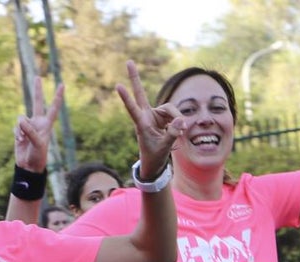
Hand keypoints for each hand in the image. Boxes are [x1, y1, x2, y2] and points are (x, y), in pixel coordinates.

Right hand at [13, 77, 62, 173]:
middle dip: (37, 90)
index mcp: (47, 124)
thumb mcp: (37, 144)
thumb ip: (30, 131)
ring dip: (20, 128)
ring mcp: (28, 126)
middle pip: (36, 102)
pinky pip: (15, 127)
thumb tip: (21, 120)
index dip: (57, 96)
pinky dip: (16, 133)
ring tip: (23, 139)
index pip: (53, 108)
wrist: (28, 166)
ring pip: (21, 118)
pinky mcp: (19, 131)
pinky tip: (20, 141)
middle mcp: (38, 122)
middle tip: (38, 77)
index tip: (62, 85)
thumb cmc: (38, 156)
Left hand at [116, 60, 185, 177]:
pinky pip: (175, 115)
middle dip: (135, 78)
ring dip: (177, 119)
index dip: (126, 98)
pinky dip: (179, 123)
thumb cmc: (155, 156)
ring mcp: (154, 115)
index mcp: (141, 124)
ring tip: (181, 133)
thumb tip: (181, 120)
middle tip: (128, 61)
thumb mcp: (164, 147)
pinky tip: (180, 133)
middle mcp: (146, 116)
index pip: (132, 109)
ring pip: (170, 109)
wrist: (155, 162)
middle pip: (140, 93)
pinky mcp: (162, 117)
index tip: (118, 86)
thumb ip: (172, 133)